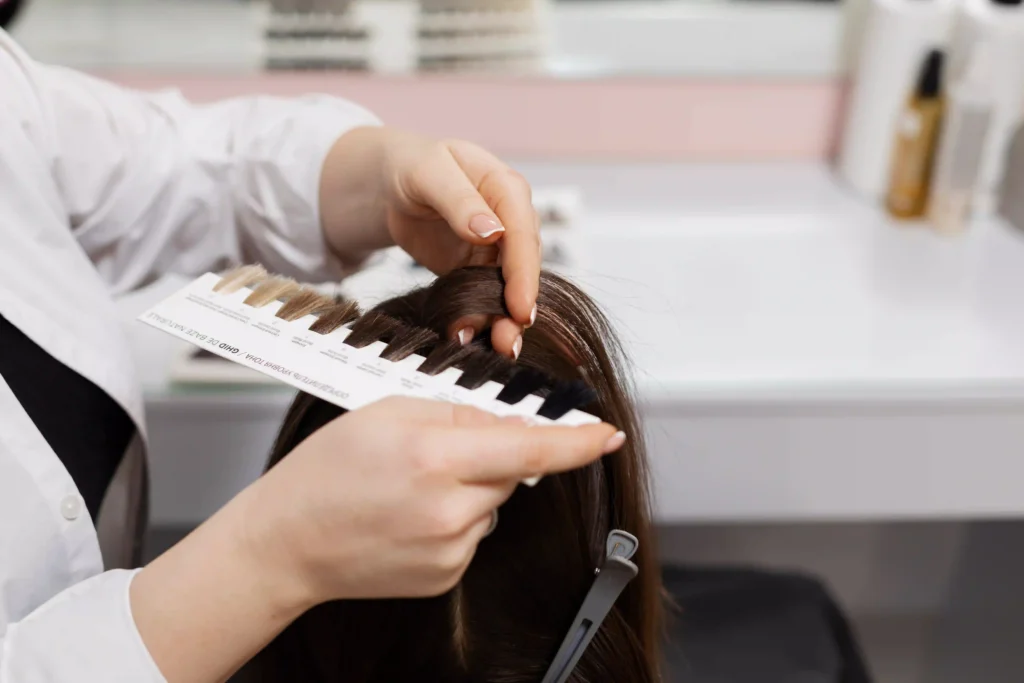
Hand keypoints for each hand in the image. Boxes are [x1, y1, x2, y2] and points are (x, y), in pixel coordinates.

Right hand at [244, 396, 621, 602]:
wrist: (287, 542)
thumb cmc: (327, 471)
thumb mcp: (387, 412)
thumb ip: (458, 413)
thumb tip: (510, 425)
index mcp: (436, 456)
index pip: (529, 448)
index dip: (575, 442)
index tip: (608, 434)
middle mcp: (450, 509)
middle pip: (510, 471)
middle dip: (487, 455)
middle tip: (432, 452)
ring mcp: (450, 550)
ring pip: (491, 504)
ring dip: (468, 489)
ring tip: (408, 490)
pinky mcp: (445, 576)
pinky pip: (472, 534)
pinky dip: (453, 520)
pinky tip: (409, 518)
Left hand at [320, 127, 539, 357]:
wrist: (391, 182)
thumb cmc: (412, 165)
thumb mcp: (428, 172)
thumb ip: (459, 200)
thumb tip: (492, 232)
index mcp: (505, 188)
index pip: (523, 232)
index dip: (524, 271)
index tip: (520, 306)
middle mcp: (509, 221)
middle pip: (523, 267)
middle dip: (519, 305)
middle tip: (510, 340)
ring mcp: (496, 249)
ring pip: (509, 288)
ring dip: (504, 319)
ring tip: (499, 348)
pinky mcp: (478, 269)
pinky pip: (485, 297)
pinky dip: (480, 319)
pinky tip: (467, 336)